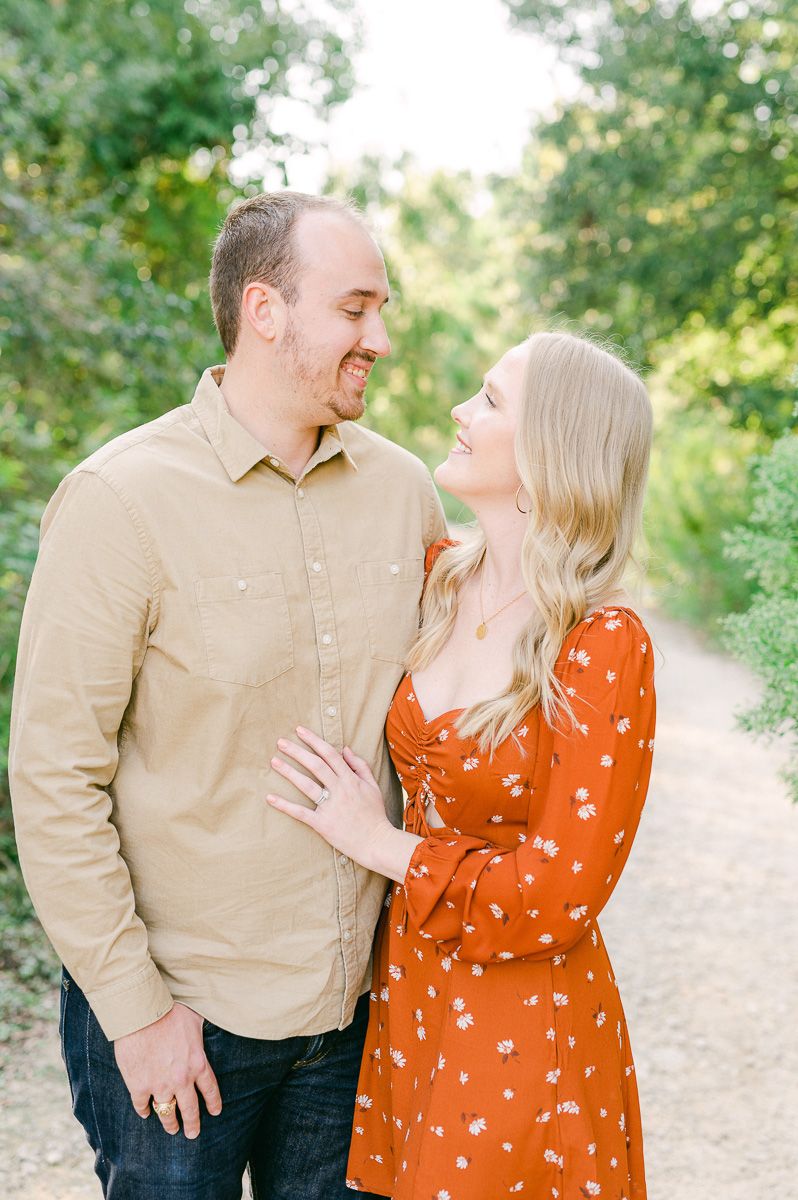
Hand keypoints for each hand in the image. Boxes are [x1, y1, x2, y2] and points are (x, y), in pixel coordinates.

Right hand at [114, 1002, 221, 1138]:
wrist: (142, 1014)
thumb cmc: (170, 1011)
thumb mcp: (196, 1019)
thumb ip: (202, 1030)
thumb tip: (212, 1020)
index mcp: (197, 1063)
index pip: (210, 1089)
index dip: (213, 1103)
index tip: (215, 1112)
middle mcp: (181, 1079)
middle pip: (190, 1109)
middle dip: (193, 1123)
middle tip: (193, 1134)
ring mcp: (159, 1085)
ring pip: (166, 1112)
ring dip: (169, 1122)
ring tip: (171, 1128)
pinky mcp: (138, 1086)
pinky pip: (142, 1105)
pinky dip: (144, 1111)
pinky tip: (145, 1113)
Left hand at [266, 727, 396, 869]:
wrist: (376, 842)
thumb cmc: (375, 814)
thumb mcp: (372, 786)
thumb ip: (360, 765)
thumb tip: (345, 748)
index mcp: (351, 779)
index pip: (330, 754)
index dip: (314, 741)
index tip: (300, 730)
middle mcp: (340, 790)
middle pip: (315, 765)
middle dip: (297, 752)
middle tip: (281, 742)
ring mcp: (330, 807)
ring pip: (306, 785)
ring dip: (289, 772)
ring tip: (274, 762)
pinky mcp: (322, 824)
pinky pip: (301, 813)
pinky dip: (285, 805)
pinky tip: (270, 797)